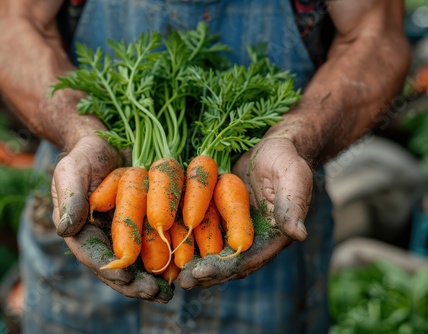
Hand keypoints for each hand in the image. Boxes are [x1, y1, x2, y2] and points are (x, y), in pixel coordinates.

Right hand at [51, 135, 172, 302]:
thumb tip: (65, 230)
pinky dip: (165, 261)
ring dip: (152, 280)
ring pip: (137, 265)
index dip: (110, 270)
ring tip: (168, 292)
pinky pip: (152, 248)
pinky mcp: (141, 228)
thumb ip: (69, 198)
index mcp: (80, 232)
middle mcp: (101, 239)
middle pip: (117, 268)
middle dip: (135, 283)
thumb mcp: (72, 172)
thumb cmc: (84, 156)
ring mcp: (122, 236)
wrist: (106, 147)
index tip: (127, 279)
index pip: (93, 256)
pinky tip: (179, 271)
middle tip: (154, 292)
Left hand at [177, 137, 312, 288]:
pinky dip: (194, 246)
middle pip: (231, 264)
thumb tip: (298, 234)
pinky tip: (174, 250)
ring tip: (176, 274)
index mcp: (275, 236)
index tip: (201, 272)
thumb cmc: (285, 159)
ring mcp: (241, 231)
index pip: (249, 259)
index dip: (225, 267)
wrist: (273, 148)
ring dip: (198, 265)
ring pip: (218, 255)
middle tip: (183, 280)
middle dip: (207, 273)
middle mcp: (257, 239)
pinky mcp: (227, 220)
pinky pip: (210, 237)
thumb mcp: (292, 177)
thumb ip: (292, 204)